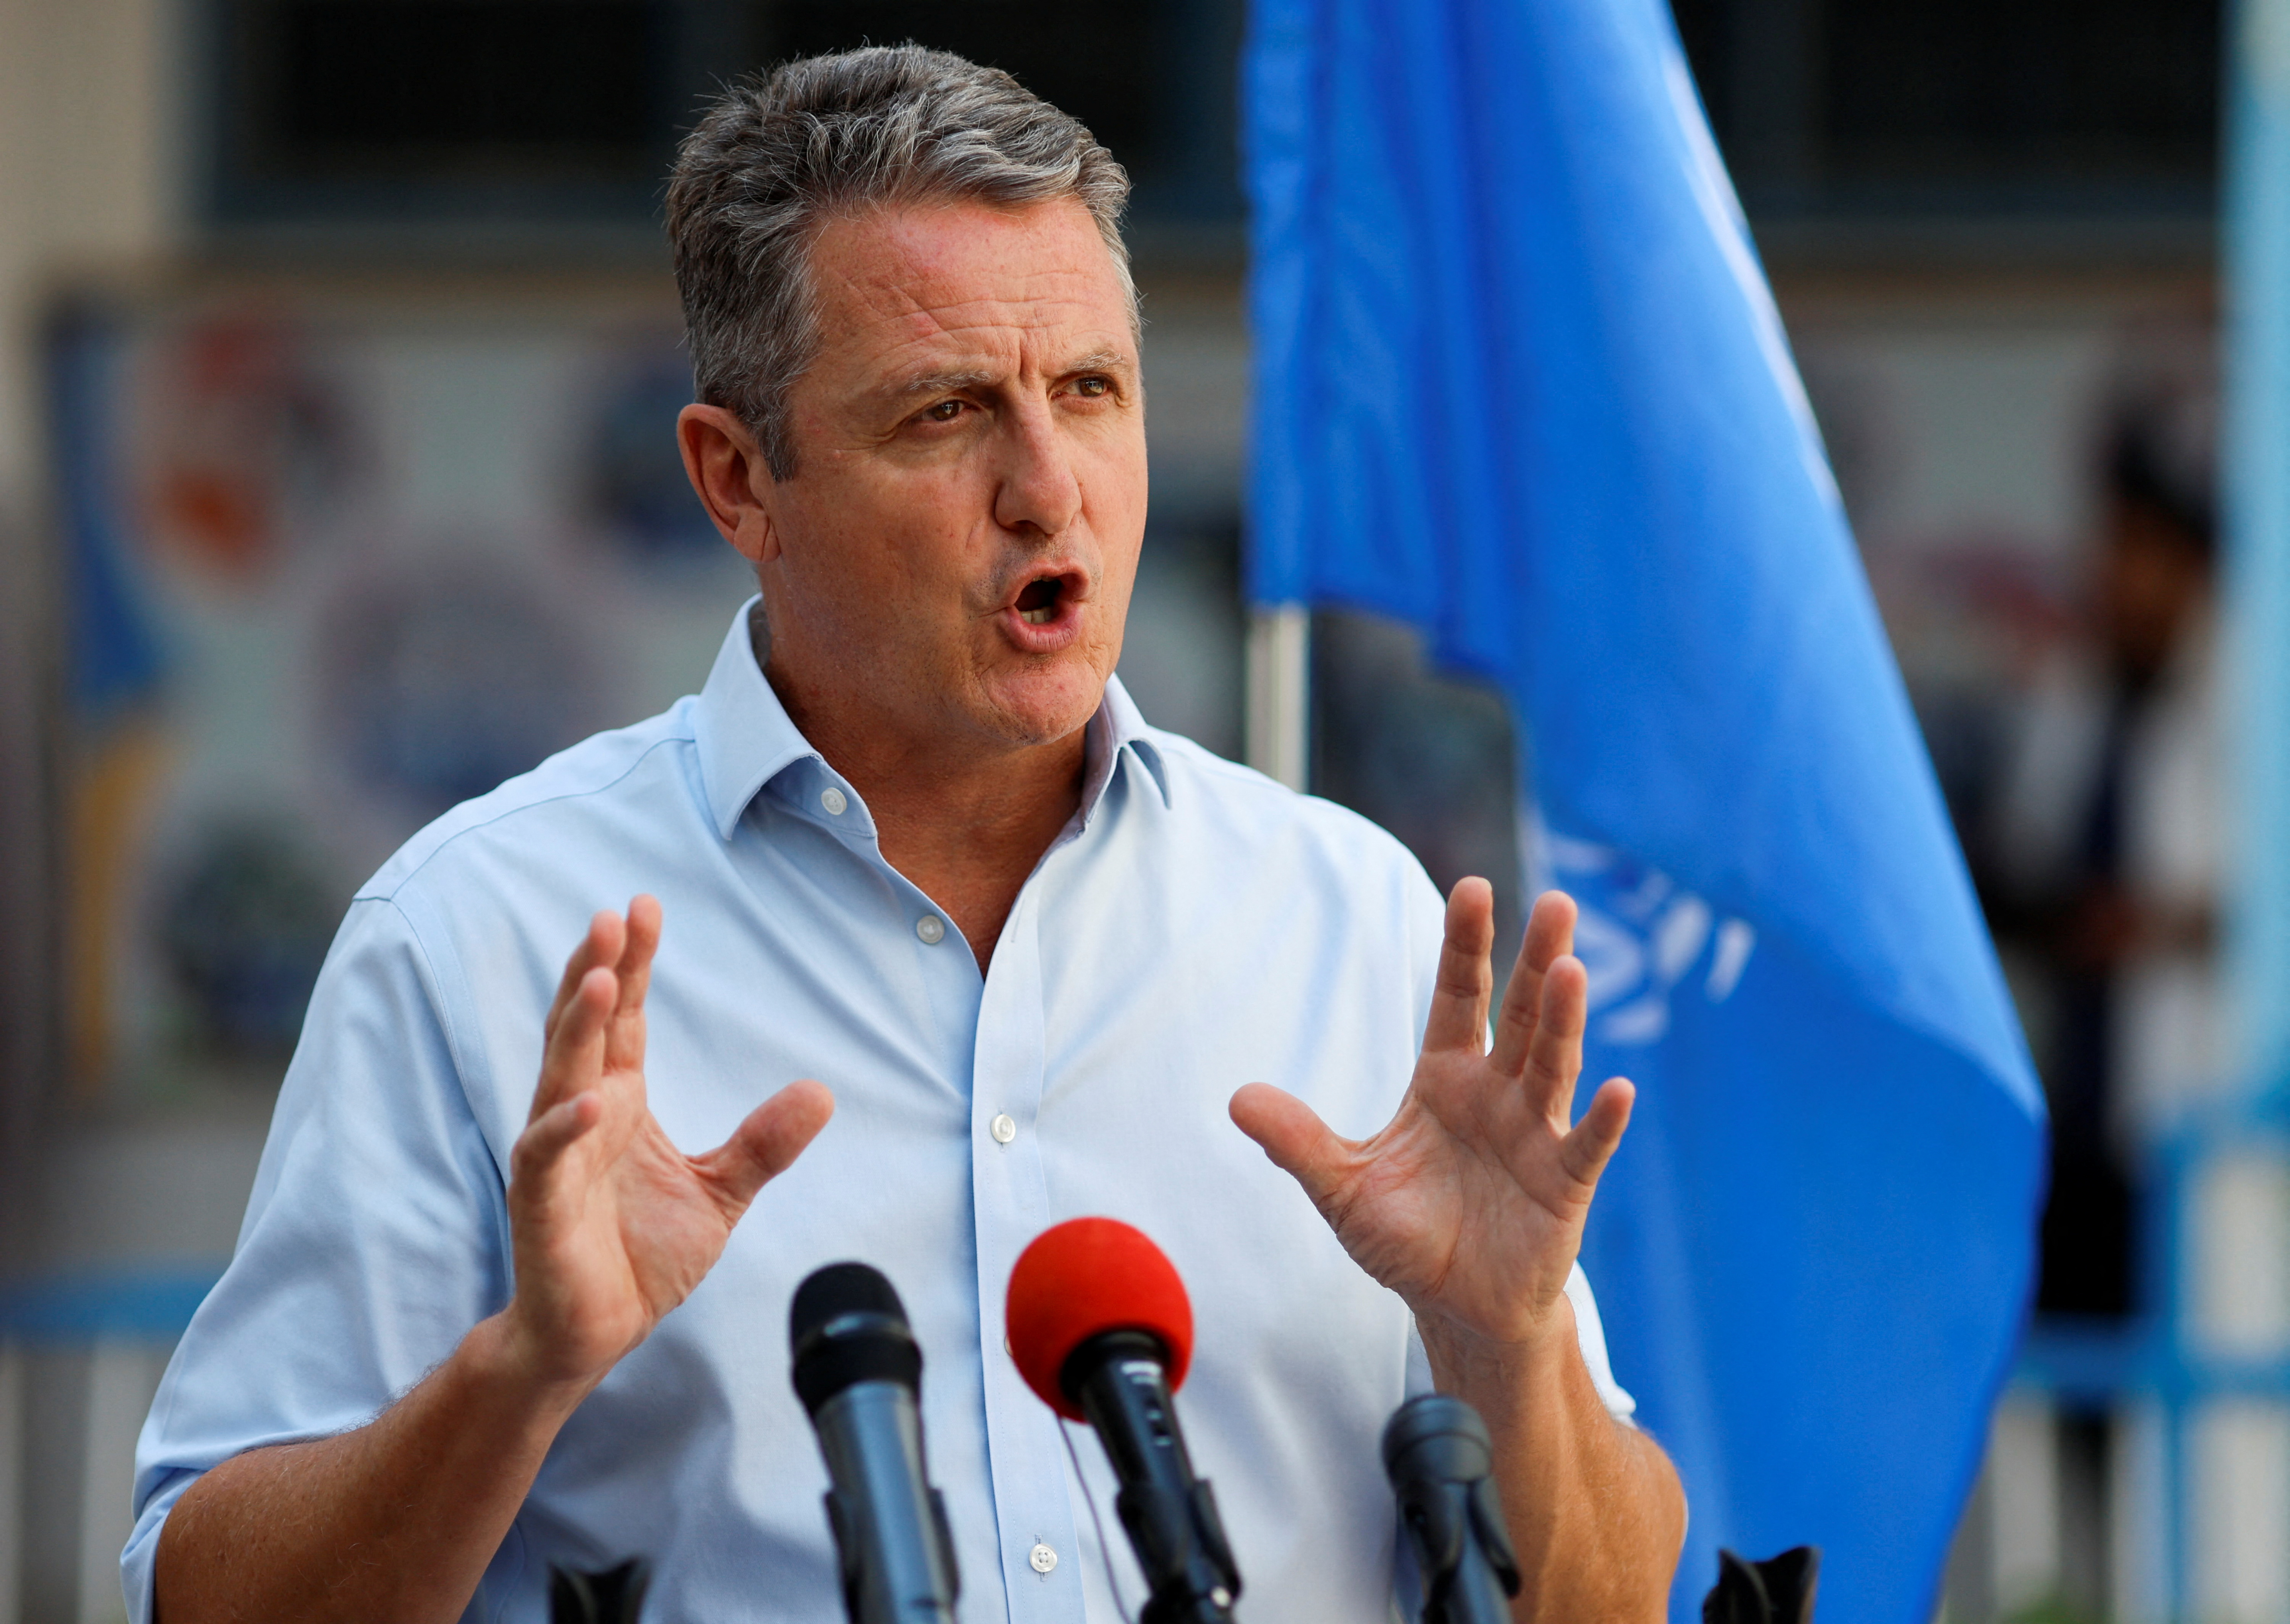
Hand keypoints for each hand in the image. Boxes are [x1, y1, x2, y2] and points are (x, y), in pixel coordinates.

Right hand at [502, 897, 833, 1392]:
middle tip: (613, 913)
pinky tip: (591, 1100)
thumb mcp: (723, 1193)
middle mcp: (581, 1116)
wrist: (594, 1333)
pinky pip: (548, 1157)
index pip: (623, 1019)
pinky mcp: (541, 1206)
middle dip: (597, 969)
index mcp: (618, 1102)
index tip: (643, 906)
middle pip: (585, 1028)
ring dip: (575, 1027)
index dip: (631, 964)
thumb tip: (823, 1093)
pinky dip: (566, 1128)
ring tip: (598, 978)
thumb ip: (765, 1144)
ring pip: (560, 1076)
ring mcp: (557, 1157)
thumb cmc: (642, 1256)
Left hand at [1230, 883, 1630, 1359]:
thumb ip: (1298, 1143)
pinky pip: (1585, 1147)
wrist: (1456, 1306)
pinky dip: (1601, 1120)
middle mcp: (1497, 1094)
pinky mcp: (1563, 1186)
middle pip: (1519, 1014)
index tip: (1472, 889)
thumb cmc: (1407, 1238)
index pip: (1457, 997)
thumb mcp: (1341, 1189)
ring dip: (1563, 1020)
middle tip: (1556, 902)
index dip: (1464, 946)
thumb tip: (1237, 1099)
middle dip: (1534, 960)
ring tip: (1572, 970)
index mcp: (1445, 1079)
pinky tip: (1617, 1089)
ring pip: (1553, 1066)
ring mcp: (1536, 1135)